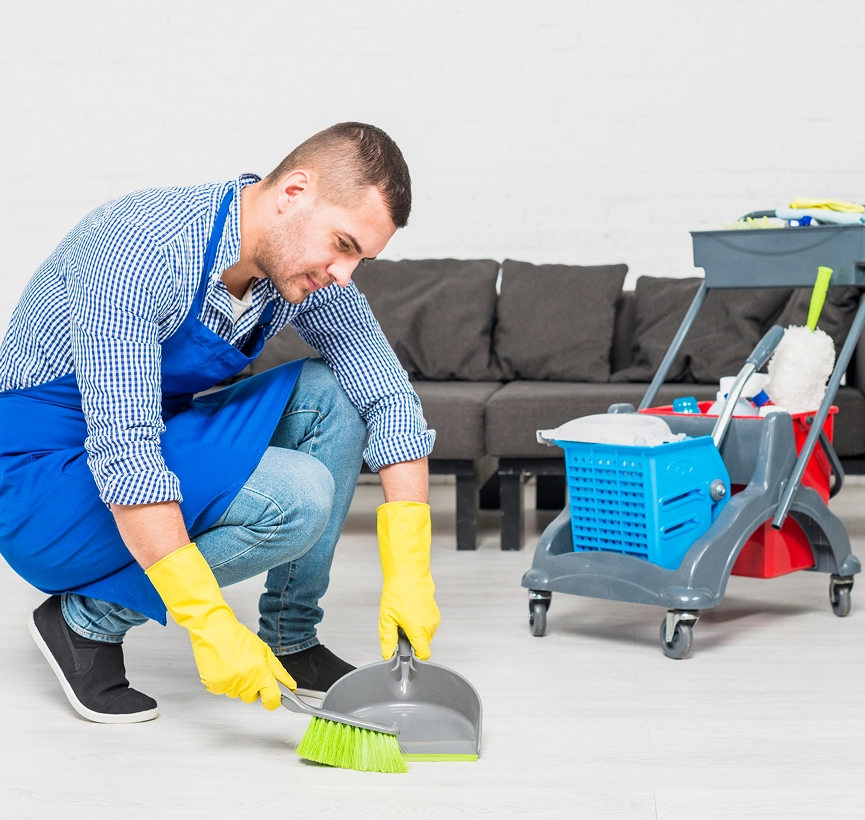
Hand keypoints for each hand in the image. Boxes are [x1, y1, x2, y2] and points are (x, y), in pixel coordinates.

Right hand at [146, 543, 294, 708]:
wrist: (204, 617)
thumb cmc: (230, 627)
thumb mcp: (257, 645)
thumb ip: (273, 666)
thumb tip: (288, 683)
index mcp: (257, 666)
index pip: (273, 694)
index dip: (278, 697)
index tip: (284, 697)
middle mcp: (242, 675)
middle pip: (254, 696)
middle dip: (255, 683)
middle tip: (249, 664)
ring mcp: (225, 679)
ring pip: (238, 692)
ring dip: (238, 679)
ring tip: (234, 658)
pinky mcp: (210, 679)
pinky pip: (221, 688)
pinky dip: (223, 677)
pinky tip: (222, 661)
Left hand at [377, 502, 439, 659]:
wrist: (409, 572)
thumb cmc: (398, 591)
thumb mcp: (387, 618)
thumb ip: (388, 640)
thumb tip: (388, 654)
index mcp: (419, 631)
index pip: (423, 656)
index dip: (413, 658)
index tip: (404, 653)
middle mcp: (430, 627)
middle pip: (422, 644)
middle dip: (410, 641)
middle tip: (398, 627)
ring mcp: (434, 619)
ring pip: (424, 634)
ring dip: (414, 631)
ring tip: (403, 616)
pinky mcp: (435, 612)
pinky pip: (427, 624)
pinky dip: (418, 622)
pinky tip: (409, 611)